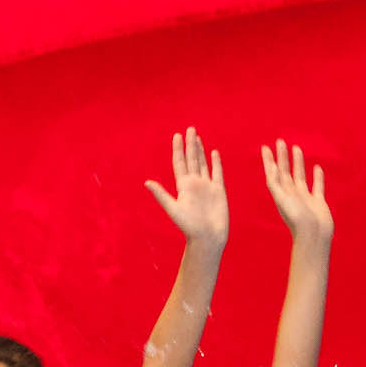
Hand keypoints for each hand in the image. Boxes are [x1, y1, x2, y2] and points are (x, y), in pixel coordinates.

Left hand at [144, 127, 227, 253]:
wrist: (208, 238)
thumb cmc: (189, 226)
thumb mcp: (173, 209)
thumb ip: (161, 195)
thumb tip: (146, 182)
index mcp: (183, 186)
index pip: (179, 163)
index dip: (178, 149)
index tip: (177, 135)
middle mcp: (194, 184)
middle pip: (191, 159)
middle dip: (190, 144)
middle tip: (189, 129)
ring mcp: (207, 186)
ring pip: (202, 163)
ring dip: (200, 150)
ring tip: (198, 137)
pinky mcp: (218, 190)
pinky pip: (217, 173)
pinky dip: (216, 162)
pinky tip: (214, 153)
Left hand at [262, 139, 331, 252]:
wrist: (313, 237)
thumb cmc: (297, 220)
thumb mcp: (283, 201)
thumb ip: (276, 185)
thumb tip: (272, 167)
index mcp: (282, 194)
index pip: (273, 173)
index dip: (269, 160)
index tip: (265, 147)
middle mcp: (291, 194)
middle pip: (285, 171)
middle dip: (282, 157)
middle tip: (279, 141)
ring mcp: (305, 198)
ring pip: (300, 176)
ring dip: (297, 163)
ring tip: (296, 148)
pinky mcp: (317, 202)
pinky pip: (317, 186)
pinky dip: (317, 177)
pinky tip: (317, 167)